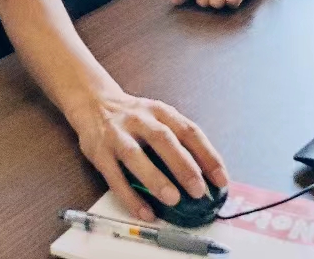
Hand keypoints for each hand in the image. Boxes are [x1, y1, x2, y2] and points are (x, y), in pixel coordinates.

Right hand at [67, 90, 228, 222]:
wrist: (93, 102)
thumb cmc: (133, 116)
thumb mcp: (157, 117)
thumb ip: (177, 139)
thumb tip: (205, 174)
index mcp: (160, 111)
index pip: (188, 130)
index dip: (206, 154)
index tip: (221, 178)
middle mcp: (139, 119)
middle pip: (163, 139)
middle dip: (182, 165)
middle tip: (198, 189)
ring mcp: (117, 135)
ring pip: (136, 155)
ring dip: (155, 178)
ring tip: (173, 199)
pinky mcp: (99, 152)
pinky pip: (114, 177)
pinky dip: (130, 196)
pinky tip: (145, 211)